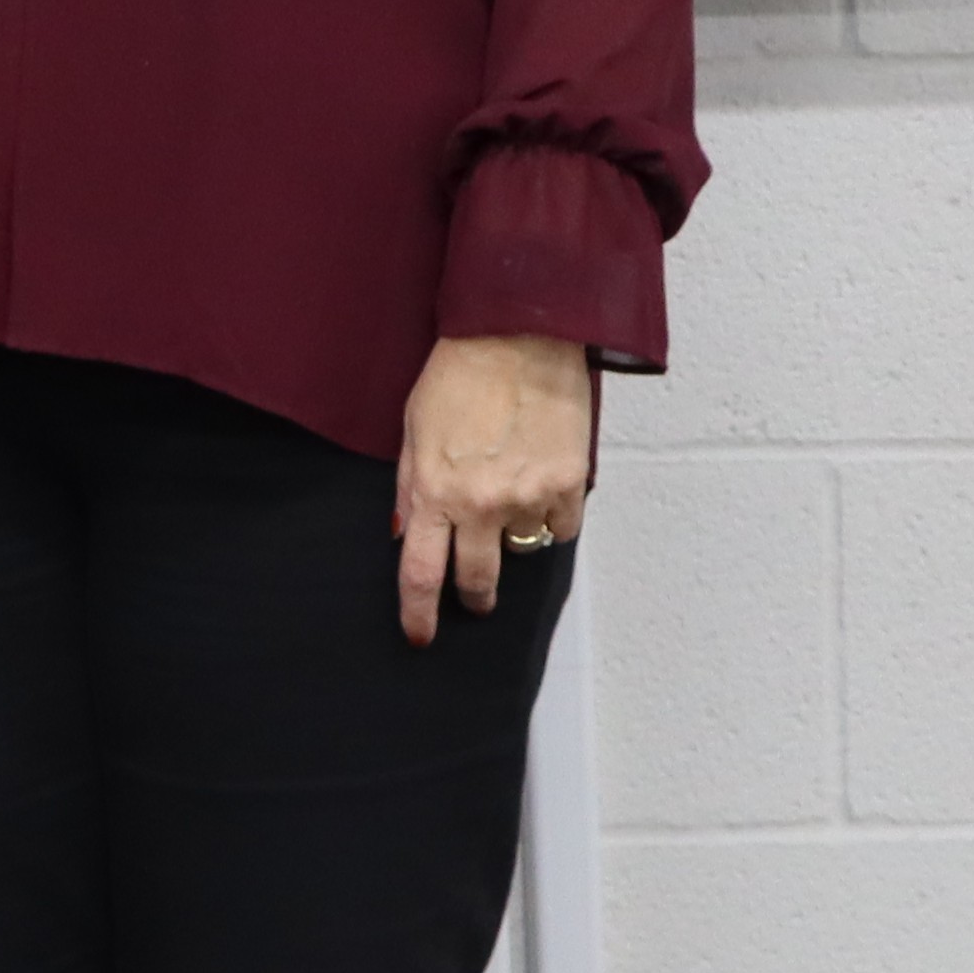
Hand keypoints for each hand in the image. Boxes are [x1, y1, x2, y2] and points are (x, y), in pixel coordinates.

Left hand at [394, 331, 592, 647]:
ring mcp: (528, 496)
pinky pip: (562, 527)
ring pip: (524, 551)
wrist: (518, 337)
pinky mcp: (568, 483)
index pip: (421, 574)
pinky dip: (553, 517)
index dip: (419, 614)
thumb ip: (411, 490)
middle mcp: (481, 504)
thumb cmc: (458, 377)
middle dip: (475, 596)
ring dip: (515, 542)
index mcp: (436, 493)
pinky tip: (542, 486)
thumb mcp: (413, 432)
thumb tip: (405, 536)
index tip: (420, 635)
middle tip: (477, 595)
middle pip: (477, 580)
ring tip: (511, 505)